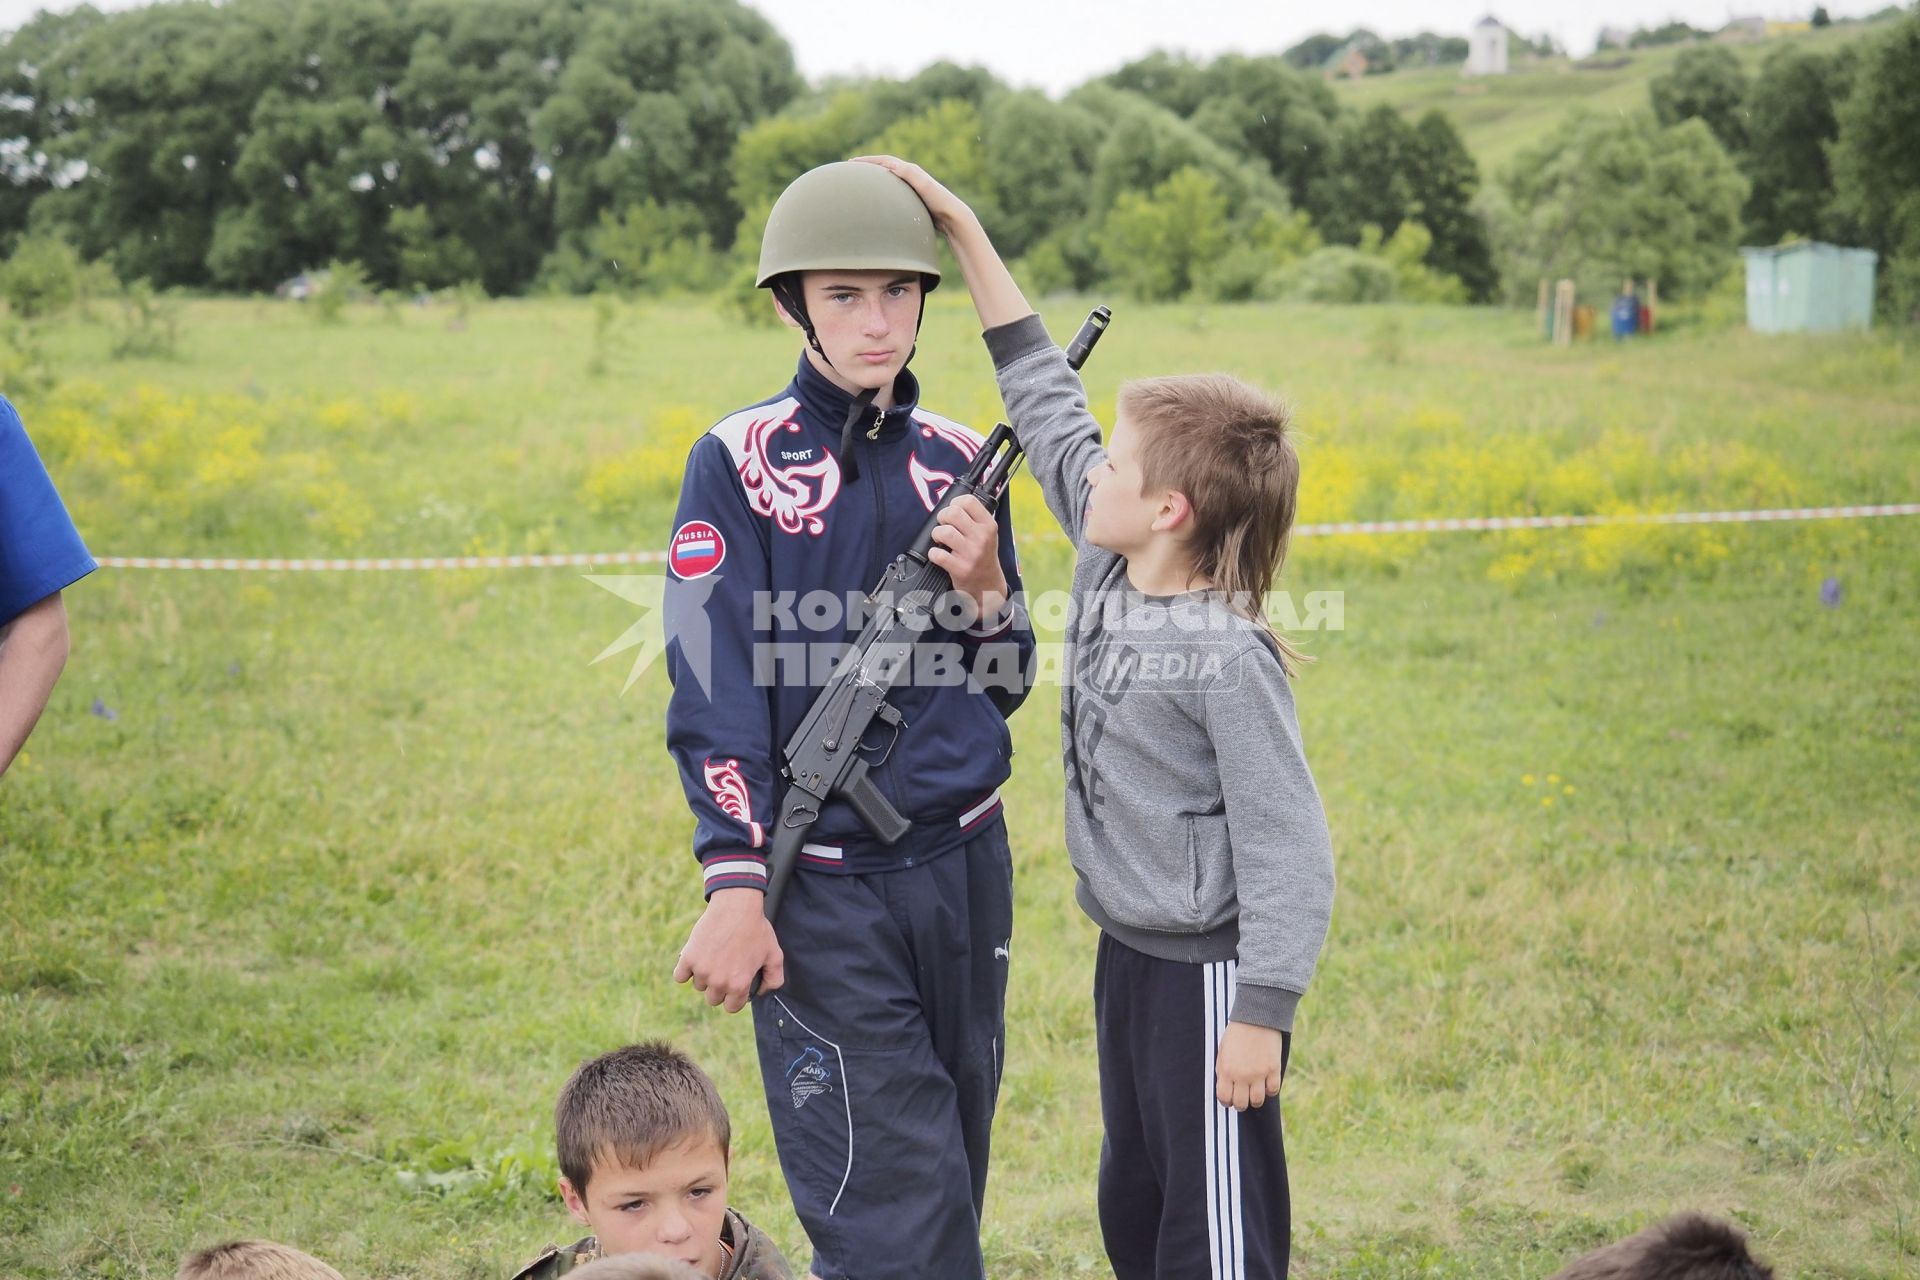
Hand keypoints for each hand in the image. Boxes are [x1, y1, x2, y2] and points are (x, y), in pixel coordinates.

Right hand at [673, 887, 783, 1012]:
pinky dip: (685, 971)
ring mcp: (702, 971)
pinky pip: (680, 976)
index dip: (735, 997)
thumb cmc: (756, 929)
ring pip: (699, 986)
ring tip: (714, 958)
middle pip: (713, 999)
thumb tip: (761, 992)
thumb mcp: (775, 955)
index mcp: (739, 985)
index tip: (735, 985)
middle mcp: (719, 982)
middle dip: (719, 988)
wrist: (736, 906)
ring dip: (704, 976)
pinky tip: (695, 961)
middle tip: (725, 969)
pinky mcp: (688, 958)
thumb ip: (774, 980)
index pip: (731, 1007)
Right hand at [850, 155, 978, 236]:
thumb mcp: (923, 185)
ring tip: (860, 184)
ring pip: (888, 180)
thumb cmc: (938, 201)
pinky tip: (876, 204)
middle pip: (885, 167)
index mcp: (910, 170)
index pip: (885, 161)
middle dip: (868, 167)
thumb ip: (909, 174)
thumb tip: (891, 165)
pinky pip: (893, 193)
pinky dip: (882, 193)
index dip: (868, 161)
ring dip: (874, 179)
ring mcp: (912, 188)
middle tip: (852, 169)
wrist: (952, 216)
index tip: (852, 162)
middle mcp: (911, 176)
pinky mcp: (914, 200)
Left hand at [927, 495, 1008, 621]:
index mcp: (989, 525)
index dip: (955, 503)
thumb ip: (973, 518)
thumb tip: (950, 504)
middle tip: (943, 524)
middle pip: (953, 513)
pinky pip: (937, 554)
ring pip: (944, 532)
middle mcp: (982, 538)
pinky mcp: (960, 568)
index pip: (968, 501)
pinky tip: (939, 554)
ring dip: (936, 534)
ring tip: (940, 540)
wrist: (988, 585)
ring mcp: (971, 554)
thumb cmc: (983, 556)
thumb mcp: (987, 534)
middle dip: (942, 517)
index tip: (953, 510)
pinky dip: (933, 553)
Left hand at [1215, 1021, 1285, 1110]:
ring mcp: (1259, 1073)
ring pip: (1258, 1101)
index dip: (1227, 1102)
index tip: (1230, 1098)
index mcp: (1226, 1069)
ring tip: (1256, 1091)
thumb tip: (1225, 1088)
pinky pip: (1273, 1090)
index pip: (1224, 1098)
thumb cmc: (1237, 1032)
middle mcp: (1241, 1075)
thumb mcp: (1223, 1050)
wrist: (1257, 1016)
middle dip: (1241, 1103)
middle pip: (1241, 1104)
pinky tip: (1267, 1082)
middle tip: (1243, 1096)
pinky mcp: (1273, 1069)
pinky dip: (1270, 1090)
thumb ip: (1223, 1070)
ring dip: (1256, 1099)